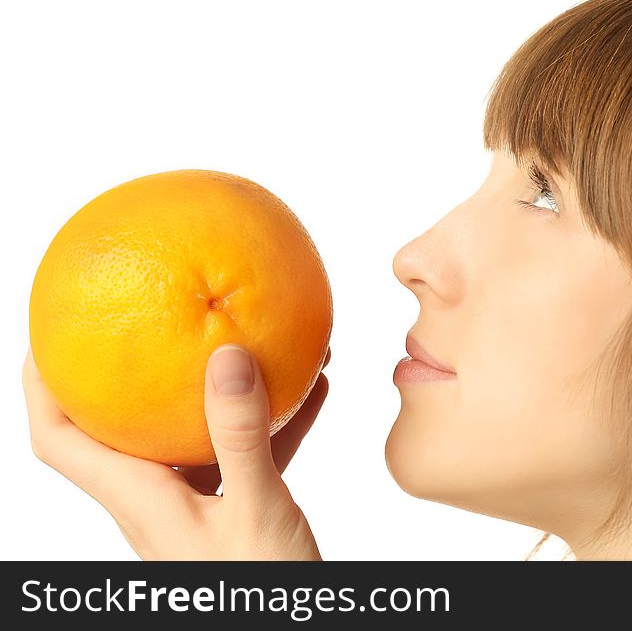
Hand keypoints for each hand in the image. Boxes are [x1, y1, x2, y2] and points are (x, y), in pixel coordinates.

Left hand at [22, 343, 329, 559]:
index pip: (59, 439)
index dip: (42, 384)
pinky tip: (309, 390)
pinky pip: (247, 451)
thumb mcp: (254, 511)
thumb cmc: (257, 594)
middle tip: (149, 317)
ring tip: (253, 340)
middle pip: (120, 425)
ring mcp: (198, 505)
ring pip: (193, 432)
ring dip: (220, 390)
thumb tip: (227, 357)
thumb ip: (240, 437)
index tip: (50, 330)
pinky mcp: (237, 510)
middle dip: (130, 369)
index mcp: (139, 499)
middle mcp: (158, 498)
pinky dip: (272, 421)